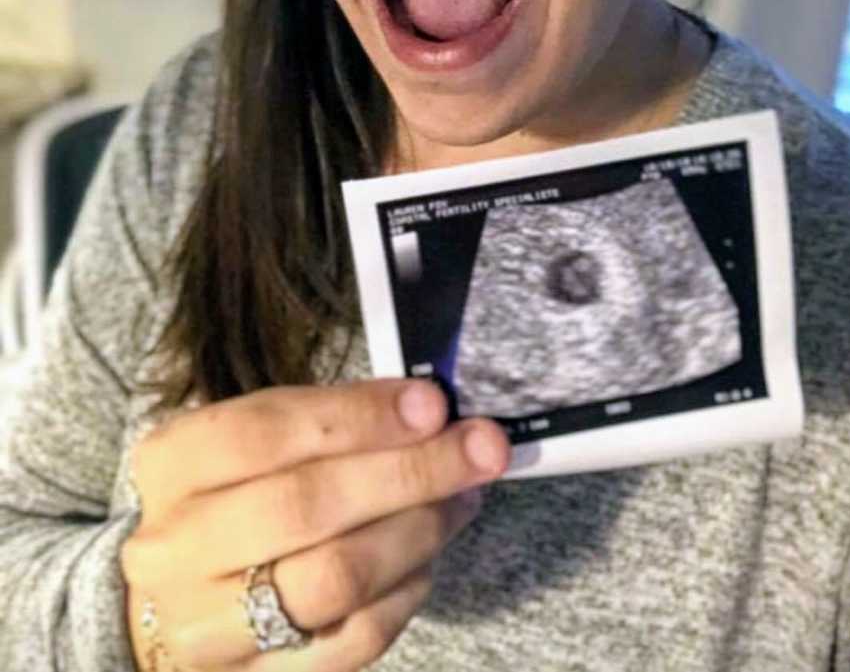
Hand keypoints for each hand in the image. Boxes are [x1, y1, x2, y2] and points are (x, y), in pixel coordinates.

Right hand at [121, 379, 509, 669]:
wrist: (174, 598)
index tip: (432, 404)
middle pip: (306, 506)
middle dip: (409, 471)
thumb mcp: (253, 440)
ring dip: (419, 530)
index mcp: (170, 465)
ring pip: (335, 579)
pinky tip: (430, 554)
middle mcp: (174, 548)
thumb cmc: (232, 496)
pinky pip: (351, 643)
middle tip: (480, 446)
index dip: (358, 416)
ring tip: (465, 495)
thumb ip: (327, 421)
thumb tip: (428, 410)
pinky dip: (405, 593)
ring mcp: (208, 627)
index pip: (265, 432)